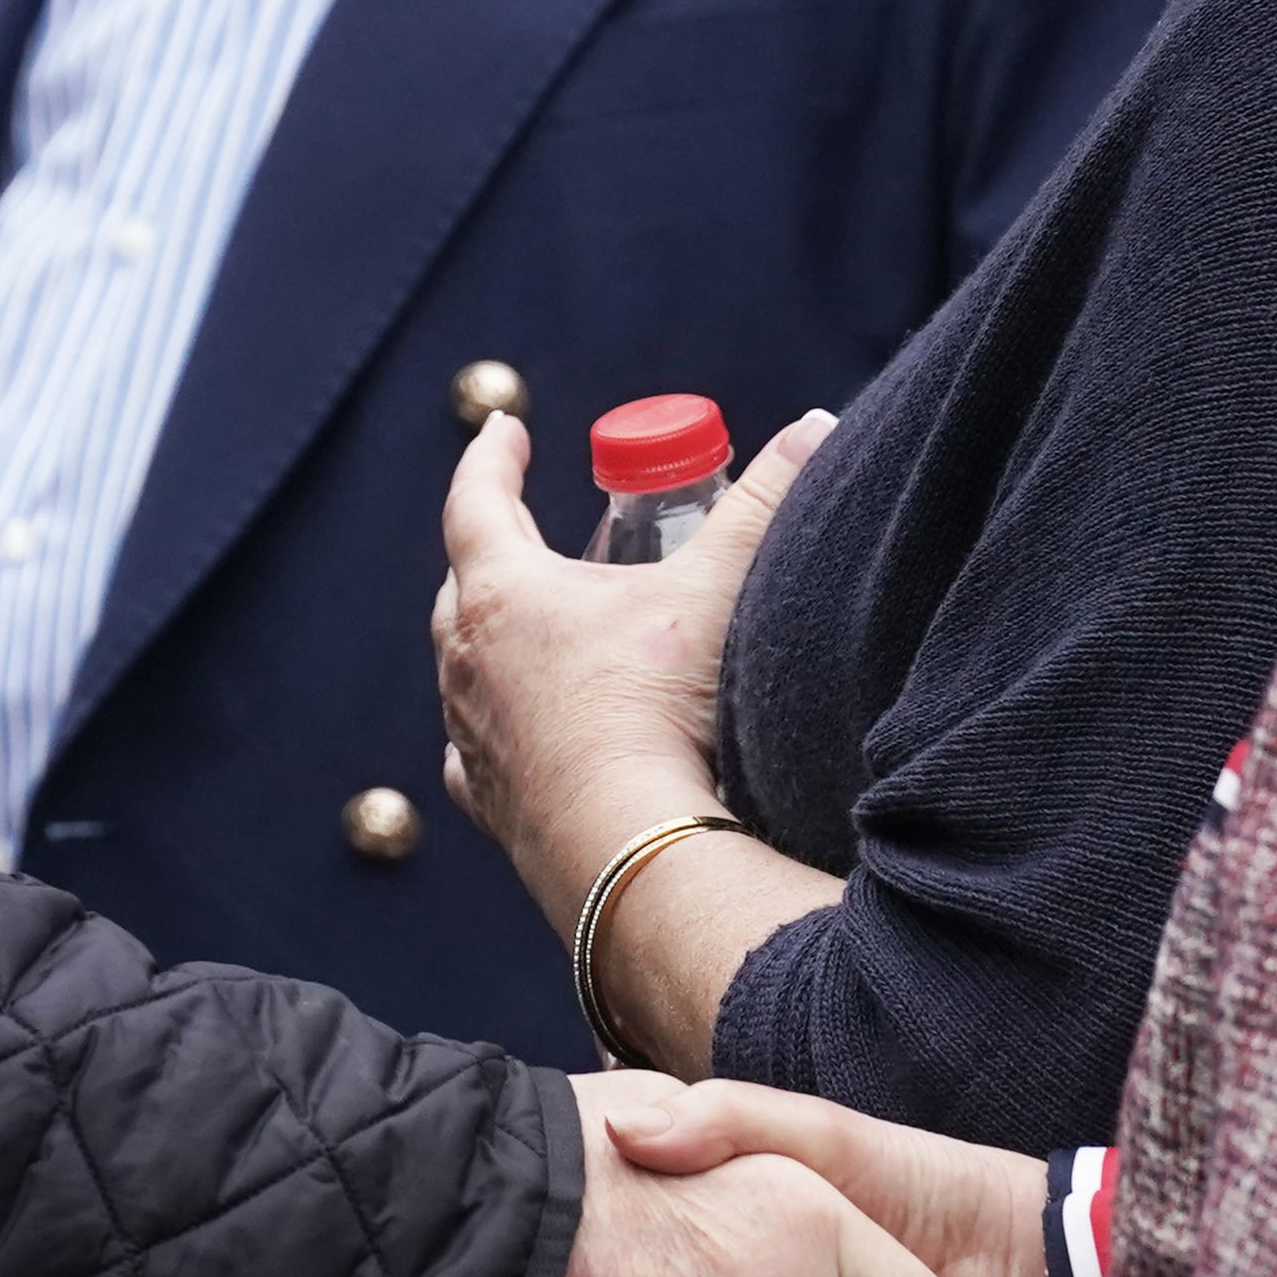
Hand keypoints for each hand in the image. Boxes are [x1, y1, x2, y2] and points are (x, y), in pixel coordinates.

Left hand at [432, 407, 831, 921]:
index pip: (477, 500)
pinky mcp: (491, 805)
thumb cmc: (660, 712)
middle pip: (463, 584)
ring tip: (528, 630)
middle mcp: (468, 663)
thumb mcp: (716, 591)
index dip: (493, 457)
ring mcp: (472, 738)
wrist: (634, 852)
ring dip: (489, 641)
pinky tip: (514, 733)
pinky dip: (490, 730)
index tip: (506, 428)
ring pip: (462, 668)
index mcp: (505, 596)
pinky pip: (473, 754)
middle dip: (493, 549)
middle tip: (528, 531)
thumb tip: (814, 424)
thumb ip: (764, 502)